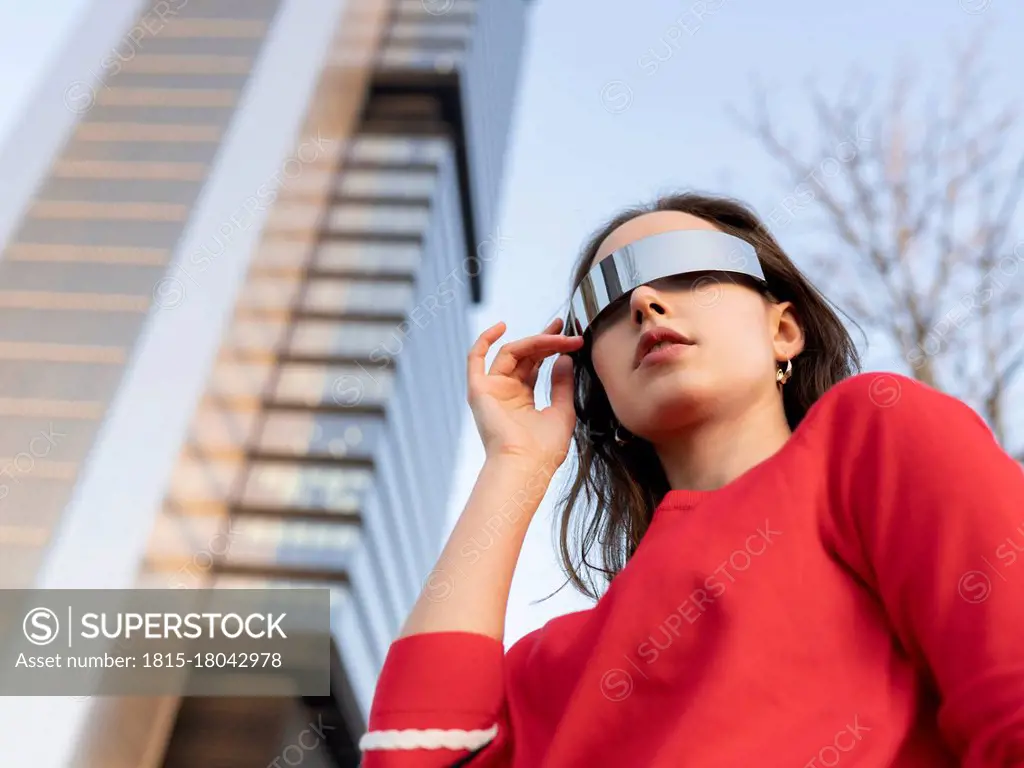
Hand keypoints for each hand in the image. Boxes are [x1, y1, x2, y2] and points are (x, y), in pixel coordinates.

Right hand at [466, 318, 583, 463]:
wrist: (526, 465)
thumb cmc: (544, 449)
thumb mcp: (562, 411)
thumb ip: (561, 384)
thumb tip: (564, 358)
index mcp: (522, 399)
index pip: (535, 364)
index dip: (551, 347)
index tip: (570, 336)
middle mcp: (505, 392)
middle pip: (525, 355)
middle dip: (546, 339)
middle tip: (565, 328)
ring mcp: (492, 389)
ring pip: (511, 353)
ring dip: (535, 340)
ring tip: (558, 335)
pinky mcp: (479, 389)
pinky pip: (476, 359)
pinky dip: (485, 340)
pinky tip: (502, 326)